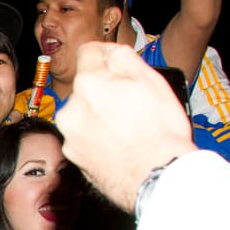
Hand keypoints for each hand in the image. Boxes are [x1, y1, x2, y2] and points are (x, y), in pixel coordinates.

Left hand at [56, 42, 194, 210]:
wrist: (156, 177)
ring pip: (83, 113)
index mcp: (89, 84)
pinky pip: (82, 137)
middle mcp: (70, 108)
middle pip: (86, 86)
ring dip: (99, 114)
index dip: (106, 54)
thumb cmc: (160, 132)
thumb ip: (124, 58)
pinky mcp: (73, 156)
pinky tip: (118, 144)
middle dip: (104, 90)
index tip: (117, 64)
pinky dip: (96, 137)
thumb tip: (110, 53)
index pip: (88, 52)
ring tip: (127, 128)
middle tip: (131, 103)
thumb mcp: (152, 81)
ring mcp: (69, 135)